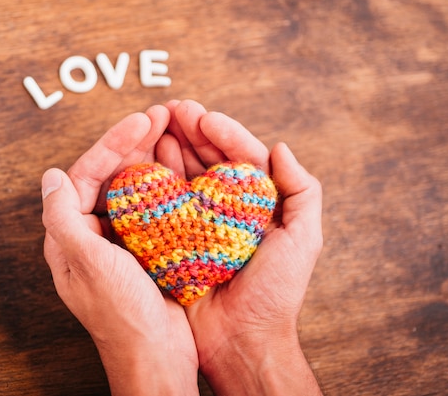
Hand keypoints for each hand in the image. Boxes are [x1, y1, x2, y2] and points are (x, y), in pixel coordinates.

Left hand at [41, 105, 198, 395]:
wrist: (157, 356)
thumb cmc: (121, 315)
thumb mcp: (87, 263)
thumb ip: (63, 218)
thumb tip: (51, 176)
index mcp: (72, 236)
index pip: (85, 176)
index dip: (111, 144)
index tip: (140, 121)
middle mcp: (94, 235)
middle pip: (110, 176)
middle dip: (133, 144)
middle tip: (160, 115)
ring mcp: (122, 242)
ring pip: (133, 188)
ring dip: (151, 158)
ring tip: (173, 130)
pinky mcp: (148, 249)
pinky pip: (154, 208)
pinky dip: (166, 185)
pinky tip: (182, 168)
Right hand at [155, 100, 323, 394]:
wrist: (241, 340)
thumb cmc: (276, 292)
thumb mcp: (304, 240)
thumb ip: (303, 192)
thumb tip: (282, 147)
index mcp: (258, 204)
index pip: (241, 156)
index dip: (224, 132)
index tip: (204, 116)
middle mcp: (227, 209)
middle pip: (208, 160)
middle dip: (191, 131)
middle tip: (171, 108)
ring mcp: (199, 223)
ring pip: (184, 176)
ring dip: (171, 148)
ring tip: (155, 123)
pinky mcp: (175, 240)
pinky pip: (164, 205)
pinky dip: (155, 181)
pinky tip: (144, 161)